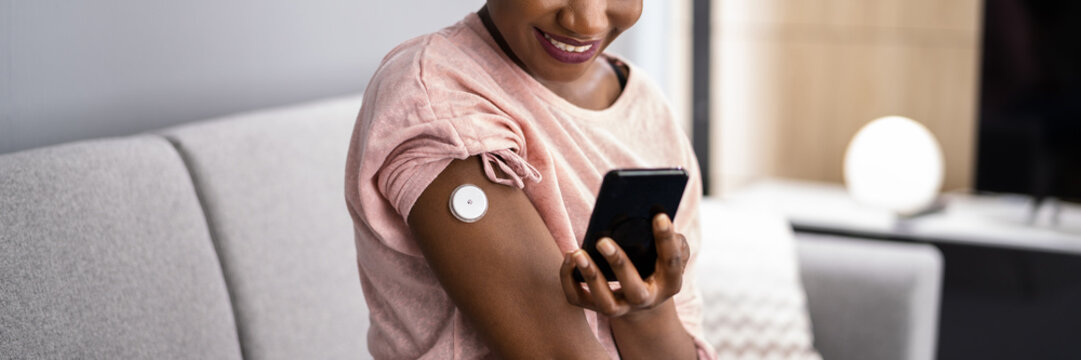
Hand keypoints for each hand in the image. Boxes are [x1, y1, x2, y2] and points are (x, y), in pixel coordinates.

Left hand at [559, 213, 690, 317]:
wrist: (641, 301)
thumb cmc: (656, 267)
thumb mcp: (670, 255)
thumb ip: (673, 240)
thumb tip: (657, 216)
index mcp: (669, 284)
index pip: (671, 262)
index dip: (667, 240)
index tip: (659, 216)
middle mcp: (645, 300)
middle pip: (634, 290)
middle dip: (619, 264)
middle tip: (603, 241)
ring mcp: (621, 307)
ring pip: (605, 301)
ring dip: (590, 276)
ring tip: (577, 252)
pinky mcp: (595, 307)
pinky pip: (578, 299)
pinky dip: (568, 280)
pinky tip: (569, 257)